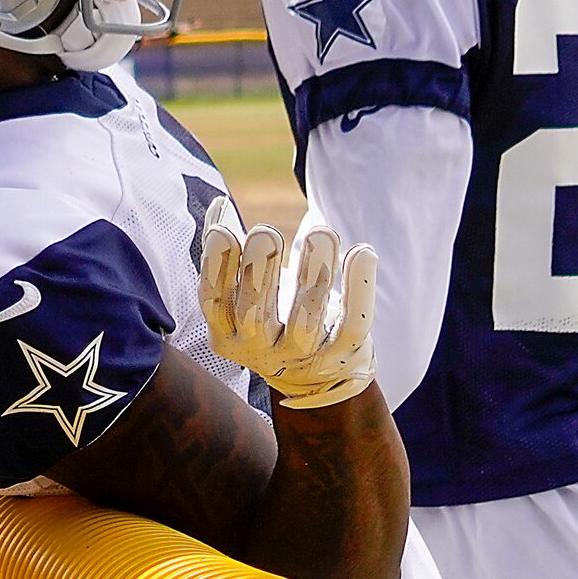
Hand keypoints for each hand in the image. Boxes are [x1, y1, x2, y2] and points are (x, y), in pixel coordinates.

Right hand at [199, 207, 377, 411]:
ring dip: (313, 275)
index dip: (216, 266)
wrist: (317, 372)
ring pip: (306, 320)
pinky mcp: (342, 353)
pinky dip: (360, 289)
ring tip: (321, 233)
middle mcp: (260, 348)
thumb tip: (220, 206)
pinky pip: (352, 324)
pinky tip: (363, 252)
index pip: (214, 300)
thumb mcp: (244, 290)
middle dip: (259, 270)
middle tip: (266, 232)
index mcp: (228, 331)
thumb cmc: (273, 313)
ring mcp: (302, 355)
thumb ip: (229, 253)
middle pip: (255, 313)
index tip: (224, 231)